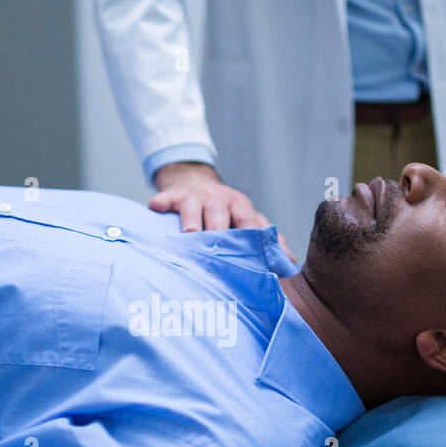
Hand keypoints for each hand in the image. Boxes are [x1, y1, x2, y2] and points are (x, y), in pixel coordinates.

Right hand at [149, 162, 295, 261]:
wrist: (195, 182)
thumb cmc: (225, 211)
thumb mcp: (246, 220)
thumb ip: (267, 240)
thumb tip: (289, 264)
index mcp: (241, 208)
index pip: (250, 224)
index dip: (252, 241)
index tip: (254, 262)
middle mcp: (220, 201)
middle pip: (221, 216)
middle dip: (220, 233)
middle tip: (219, 254)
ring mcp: (196, 197)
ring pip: (195, 208)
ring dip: (193, 221)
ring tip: (191, 235)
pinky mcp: (174, 194)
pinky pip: (167, 198)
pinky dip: (162, 202)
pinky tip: (155, 207)